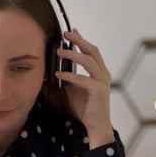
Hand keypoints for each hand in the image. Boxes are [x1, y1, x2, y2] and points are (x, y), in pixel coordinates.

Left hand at [55, 28, 113, 147]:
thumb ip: (68, 78)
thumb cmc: (85, 107)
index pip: (91, 51)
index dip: (82, 40)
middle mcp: (103, 74)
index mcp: (99, 72)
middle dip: (79, 41)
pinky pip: (83, 79)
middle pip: (92, 51)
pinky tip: (58, 74)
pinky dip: (69, 75)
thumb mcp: (73, 89)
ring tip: (59, 52)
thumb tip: (53, 69)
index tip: (72, 31)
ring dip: (73, 55)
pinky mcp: (98, 91)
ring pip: (89, 61)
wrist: (95, 125)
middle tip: (65, 34)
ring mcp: (102, 82)